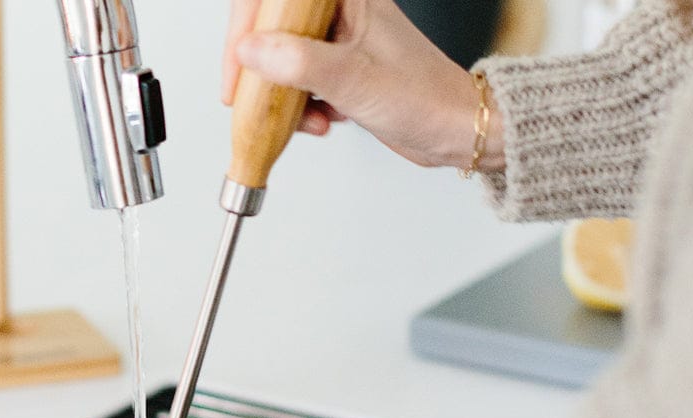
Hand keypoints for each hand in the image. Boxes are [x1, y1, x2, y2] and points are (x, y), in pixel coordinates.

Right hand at [222, 0, 503, 170]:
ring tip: (307, 118)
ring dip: (283, 96)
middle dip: (262, 70)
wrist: (454, 130)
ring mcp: (337, 42)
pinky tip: (322, 121)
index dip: (246, 27)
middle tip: (255, 98)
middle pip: (271, 28)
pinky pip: (297, 83)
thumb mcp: (354, 80)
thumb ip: (299, 62)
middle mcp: (338, 13)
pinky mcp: (337, 69)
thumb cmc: (424, 97)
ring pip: (281, 60)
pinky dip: (301, 108)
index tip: (239, 64)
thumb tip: (251, 51)